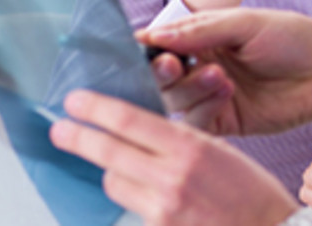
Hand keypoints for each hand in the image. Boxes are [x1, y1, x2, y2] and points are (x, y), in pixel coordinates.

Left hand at [49, 89, 297, 225]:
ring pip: (115, 183)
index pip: (130, 121)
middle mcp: (173, 178)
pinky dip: (134, 200)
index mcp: (192, 148)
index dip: (96, 109)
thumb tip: (139, 134)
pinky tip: (148, 198)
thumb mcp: (220, 153)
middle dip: (79, 138)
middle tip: (59, 128)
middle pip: (109, 153)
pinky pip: (131, 209)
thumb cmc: (252, 194)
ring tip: (124, 170)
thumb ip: (179, 144)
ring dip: (114, 174)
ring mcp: (164, 210)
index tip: (75, 101)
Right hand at [138, 8, 311, 140]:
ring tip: (219, 75)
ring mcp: (212, 96)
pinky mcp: (226, 122)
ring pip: (176, 101)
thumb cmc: (293, 37)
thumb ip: (199, 30)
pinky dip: (204, 107)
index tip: (140, 47)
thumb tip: (153, 34)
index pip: (162, 44)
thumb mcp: (245, 23)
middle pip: (161, 77)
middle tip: (171, 64)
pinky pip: (197, 122)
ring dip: (190, 88)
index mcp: (203, 37)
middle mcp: (202, 66)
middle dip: (161, 72)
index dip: (147, 47)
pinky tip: (226, 91)